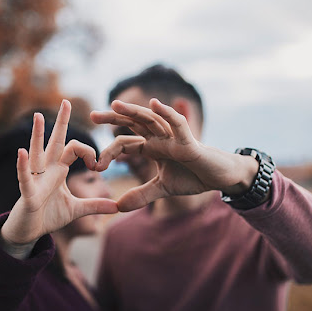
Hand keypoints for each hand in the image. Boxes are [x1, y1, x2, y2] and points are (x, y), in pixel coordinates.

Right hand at [0, 100, 117, 254]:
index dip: (88, 152)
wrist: (27, 233)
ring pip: (36, 153)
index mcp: (58, 170)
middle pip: (54, 141)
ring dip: (37, 135)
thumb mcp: (75, 210)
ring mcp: (35, 179)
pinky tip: (22, 152)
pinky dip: (23, 166)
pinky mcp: (27, 194)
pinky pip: (25, 177)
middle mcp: (46, 170)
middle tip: (66, 101)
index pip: (74, 149)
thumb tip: (117, 206)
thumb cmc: (47, 216)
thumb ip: (94, 206)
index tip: (97, 165)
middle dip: (61, 122)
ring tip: (38, 116)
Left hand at [90, 98, 257, 210]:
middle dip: (113, 118)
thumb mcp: (163, 188)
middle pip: (133, 123)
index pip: (125, 143)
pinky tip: (155, 104)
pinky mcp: (189, 141)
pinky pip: (178, 124)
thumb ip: (142, 195)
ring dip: (134, 111)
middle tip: (92, 115)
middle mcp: (160, 138)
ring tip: (115, 104)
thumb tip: (118, 207)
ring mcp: (174, 137)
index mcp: (152, 147)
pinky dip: (167, 113)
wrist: (219, 178)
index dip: (109, 152)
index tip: (95, 166)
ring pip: (151, 119)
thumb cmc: (192, 177)